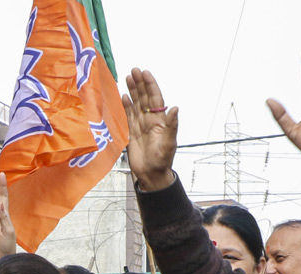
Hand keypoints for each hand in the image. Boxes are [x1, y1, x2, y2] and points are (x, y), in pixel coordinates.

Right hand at [121, 69, 178, 191]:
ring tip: (128, 77)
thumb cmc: (162, 161)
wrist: (151, 175)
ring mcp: (141, 125)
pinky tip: (124, 96)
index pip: (155, 98)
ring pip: (136, 104)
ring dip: (133, 91)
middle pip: (144, 98)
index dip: (150, 85)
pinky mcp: (132, 132)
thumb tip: (176, 108)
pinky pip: (129, 115)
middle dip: (140, 83)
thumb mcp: (169, 143)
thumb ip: (172, 125)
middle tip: (134, 70)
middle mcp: (150, 120)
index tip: (145, 73)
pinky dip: (126, 105)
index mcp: (160, 120)